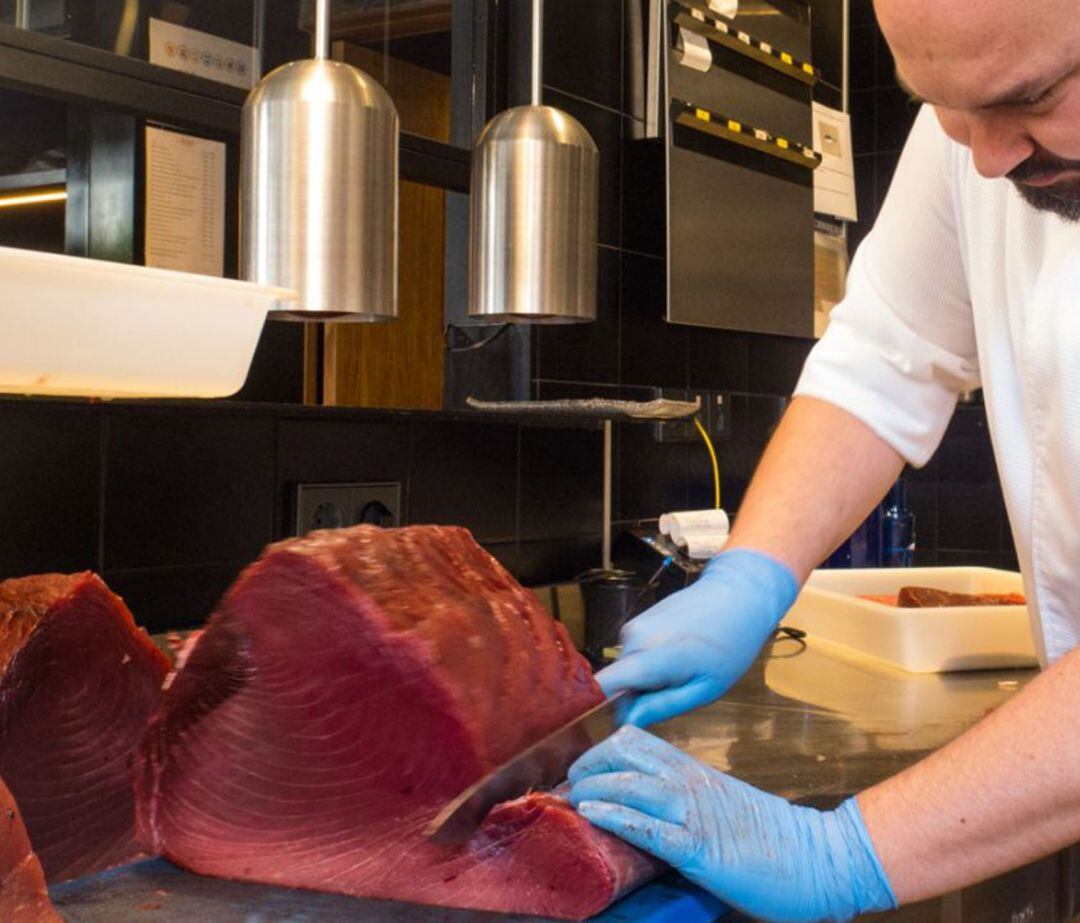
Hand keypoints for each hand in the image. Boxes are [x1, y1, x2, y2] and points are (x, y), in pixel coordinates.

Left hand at [568, 726, 895, 922]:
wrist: (819, 858)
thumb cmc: (768, 838)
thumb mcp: (718, 804)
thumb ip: (683, 798)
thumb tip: (643, 805)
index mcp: (692, 770)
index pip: (635, 741)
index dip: (599, 749)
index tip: (577, 769)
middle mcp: (689, 782)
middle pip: (624, 751)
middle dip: (587, 763)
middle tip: (567, 784)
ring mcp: (694, 812)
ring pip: (630, 783)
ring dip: (592, 787)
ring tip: (568, 798)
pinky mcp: (700, 847)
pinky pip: (649, 826)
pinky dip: (616, 816)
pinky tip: (592, 814)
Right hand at [596, 549, 798, 726]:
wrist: (738, 595)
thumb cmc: (730, 646)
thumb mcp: (704, 689)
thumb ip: (662, 706)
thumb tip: (627, 722)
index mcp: (649, 657)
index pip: (601, 686)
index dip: (601, 710)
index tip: (619, 726)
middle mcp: (632, 637)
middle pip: (616, 681)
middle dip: (635, 696)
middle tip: (674, 694)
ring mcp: (634, 624)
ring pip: (626, 667)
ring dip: (645, 678)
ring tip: (681, 671)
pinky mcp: (639, 619)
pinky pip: (634, 652)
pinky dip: (649, 662)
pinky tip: (678, 654)